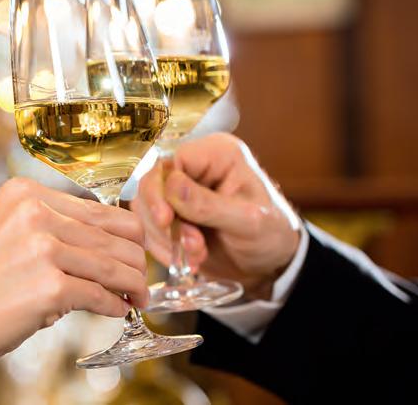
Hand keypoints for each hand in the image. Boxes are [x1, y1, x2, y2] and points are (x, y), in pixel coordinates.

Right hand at [0, 178, 147, 372]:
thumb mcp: (9, 236)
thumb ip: (53, 230)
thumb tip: (109, 245)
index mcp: (26, 194)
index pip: (101, 210)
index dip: (127, 235)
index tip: (134, 252)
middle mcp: (35, 213)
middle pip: (116, 235)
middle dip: (136, 261)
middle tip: (140, 280)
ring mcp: (43, 249)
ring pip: (115, 266)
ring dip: (133, 285)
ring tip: (137, 297)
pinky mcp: (49, 287)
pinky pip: (100, 295)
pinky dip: (114, 306)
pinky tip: (118, 310)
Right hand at [132, 133, 300, 299]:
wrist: (271, 264)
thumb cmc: (271, 235)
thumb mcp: (248, 221)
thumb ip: (210, 205)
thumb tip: (172, 188)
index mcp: (218, 153)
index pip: (172, 161)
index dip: (163, 190)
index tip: (167, 220)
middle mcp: (196, 166)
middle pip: (152, 182)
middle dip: (164, 220)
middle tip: (189, 244)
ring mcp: (181, 190)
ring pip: (146, 206)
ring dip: (166, 237)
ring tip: (197, 254)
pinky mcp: (173, 213)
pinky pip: (149, 225)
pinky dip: (163, 246)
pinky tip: (188, 258)